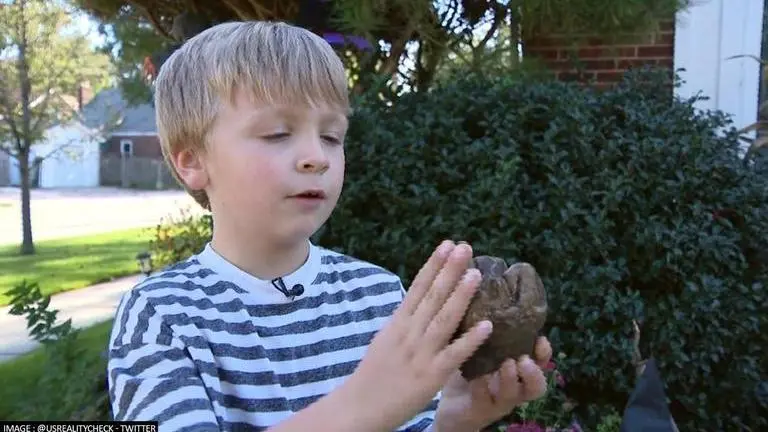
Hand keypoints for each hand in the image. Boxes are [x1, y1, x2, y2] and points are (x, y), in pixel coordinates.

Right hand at [340, 241, 493, 431]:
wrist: (360, 406)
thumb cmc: (374, 375)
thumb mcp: (385, 340)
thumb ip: (404, 322)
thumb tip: (419, 302)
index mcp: (398, 323)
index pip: (418, 287)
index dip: (434, 264)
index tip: (447, 244)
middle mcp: (409, 333)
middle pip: (432, 296)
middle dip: (449, 270)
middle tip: (465, 246)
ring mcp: (420, 353)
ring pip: (444, 319)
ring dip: (461, 295)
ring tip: (477, 274)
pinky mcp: (431, 375)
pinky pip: (454, 354)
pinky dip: (471, 339)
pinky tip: (488, 326)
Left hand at [434, 337, 552, 431]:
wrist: (449, 405)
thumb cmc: (468, 372)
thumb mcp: (479, 350)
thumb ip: (487, 331)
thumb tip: (486, 297)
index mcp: (516, 371)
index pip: (539, 363)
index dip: (544, 353)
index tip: (541, 338)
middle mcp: (513, 388)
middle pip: (537, 386)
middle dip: (534, 372)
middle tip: (523, 358)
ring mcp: (497, 401)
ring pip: (513, 395)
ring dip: (510, 379)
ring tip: (506, 364)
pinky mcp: (479, 409)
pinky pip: (483, 399)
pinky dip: (481, 386)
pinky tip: (475, 376)